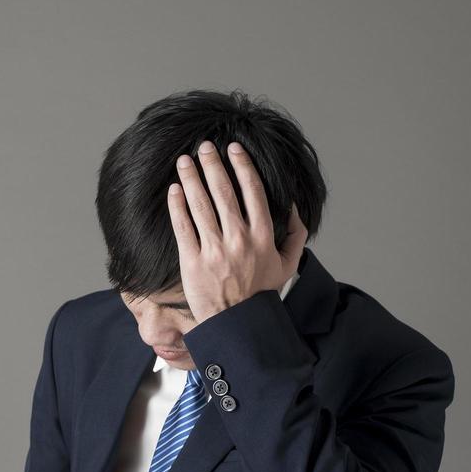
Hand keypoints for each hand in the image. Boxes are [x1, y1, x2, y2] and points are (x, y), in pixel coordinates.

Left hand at [167, 140, 307, 322]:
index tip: (233, 149)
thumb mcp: (288, 265)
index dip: (242, 166)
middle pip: (223, 192)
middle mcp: (239, 239)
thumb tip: (294, 207)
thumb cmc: (262, 295)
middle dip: (212, 165)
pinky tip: (174, 190)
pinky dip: (177, 206)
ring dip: (191, 178)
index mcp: (262, 236)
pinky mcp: (193, 261)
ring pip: (200, 205)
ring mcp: (214, 250)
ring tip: (184, 161)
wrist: (238, 324)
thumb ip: (296, 234)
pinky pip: (183, 227)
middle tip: (203, 146)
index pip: (252, 191)